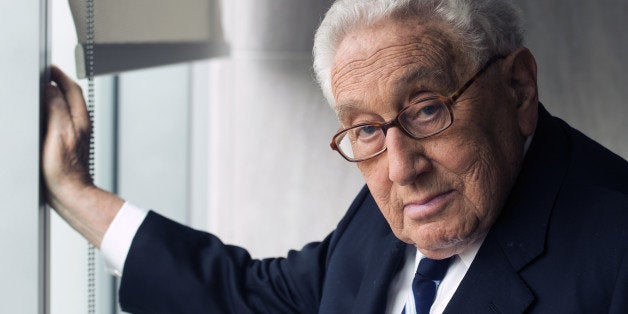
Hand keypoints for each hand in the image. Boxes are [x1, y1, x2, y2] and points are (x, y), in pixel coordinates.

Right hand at [42, 66, 91, 198]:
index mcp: (79, 119)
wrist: (69, 193)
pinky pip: (57, 121)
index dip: (59, 75)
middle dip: (57, 83)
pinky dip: (49, 113)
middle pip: (69, 97)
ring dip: (52, 97)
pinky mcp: (64, 144)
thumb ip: (56, 108)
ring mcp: (72, 134)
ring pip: (63, 108)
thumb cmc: (65, 169)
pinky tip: (39, 116)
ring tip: (39, 91)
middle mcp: (78, 125)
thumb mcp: (59, 132)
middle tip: (42, 75)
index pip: (72, 89)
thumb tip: (51, 88)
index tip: (47, 67)